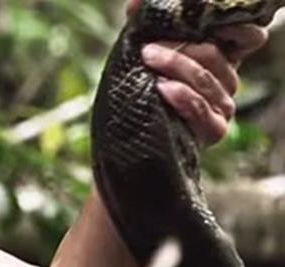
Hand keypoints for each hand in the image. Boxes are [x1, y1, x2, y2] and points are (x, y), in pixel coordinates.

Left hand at [126, 0, 268, 145]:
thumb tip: (134, 4)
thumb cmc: (144, 89)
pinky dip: (181, 95)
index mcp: (221, 59)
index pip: (250, 38)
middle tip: (148, 47)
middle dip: (179, 48)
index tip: (213, 22)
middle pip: (214, 55)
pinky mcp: (214, 129)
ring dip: (174, 66)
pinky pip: (199, 107)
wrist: (134, 136)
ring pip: (204, 78)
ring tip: (148, 60)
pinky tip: (162, 87)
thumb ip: (149, 28)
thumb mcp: (149, 55)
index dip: (238, 29)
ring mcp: (224, 106)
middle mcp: (228, 81)